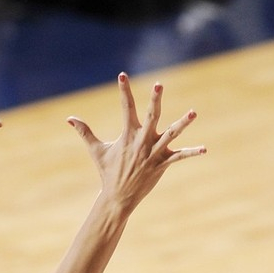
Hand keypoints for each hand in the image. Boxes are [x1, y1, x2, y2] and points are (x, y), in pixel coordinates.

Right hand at [68, 73, 204, 214]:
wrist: (118, 197)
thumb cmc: (108, 173)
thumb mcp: (96, 151)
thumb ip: (85, 132)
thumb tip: (69, 118)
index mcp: (127, 135)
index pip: (125, 108)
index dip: (124, 91)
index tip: (122, 75)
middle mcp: (141, 141)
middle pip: (150, 116)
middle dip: (154, 100)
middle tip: (159, 84)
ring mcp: (153, 153)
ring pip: (171, 134)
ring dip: (183, 123)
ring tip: (194, 113)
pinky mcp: (162, 164)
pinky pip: (180, 157)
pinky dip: (192, 153)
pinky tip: (204, 149)